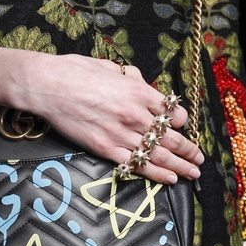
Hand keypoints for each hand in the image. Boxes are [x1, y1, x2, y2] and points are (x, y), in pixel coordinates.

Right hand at [0, 47, 202, 183]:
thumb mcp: (109, 67)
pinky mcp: (105, 148)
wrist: (46, 85)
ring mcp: (120, 133)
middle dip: (189, 150)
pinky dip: (156, 173)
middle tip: (199, 159)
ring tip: (192, 173)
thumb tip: (143, 85)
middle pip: (170, 137)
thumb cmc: (74, 71)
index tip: (181, 127)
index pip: (171, 111)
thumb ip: (131, 78)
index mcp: (138, 91)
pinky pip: (136, 164)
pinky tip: (169, 178)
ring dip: (180, 165)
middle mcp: (135, 114)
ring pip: (158, 154)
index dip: (180, 121)